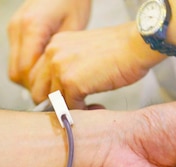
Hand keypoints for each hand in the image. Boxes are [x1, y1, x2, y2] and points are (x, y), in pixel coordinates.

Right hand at [7, 0, 91, 89]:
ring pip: (14, 69)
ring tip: (50, 80)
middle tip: (53, 91)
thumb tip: (53, 84)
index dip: (38, 87)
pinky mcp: (13, 30)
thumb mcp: (74, 29)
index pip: (25, 71)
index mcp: (32, 27)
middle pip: (16, 73)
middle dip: (33, 86)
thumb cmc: (73, 1)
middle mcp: (17, 28)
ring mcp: (13, 28)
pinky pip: (16, 58)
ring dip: (29, 78)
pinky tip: (44, 67)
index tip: (54, 96)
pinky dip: (27, 67)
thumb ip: (60, 56)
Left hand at [26, 22, 163, 108]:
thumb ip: (67, 69)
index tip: (62, 101)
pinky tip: (96, 105)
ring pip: (53, 102)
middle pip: (38, 92)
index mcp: (54, 46)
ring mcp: (59, 68)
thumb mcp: (83, 55)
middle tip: (71, 109)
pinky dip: (82, 112)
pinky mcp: (71, 82)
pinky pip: (69, 108)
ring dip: (68, 109)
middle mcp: (52, 54)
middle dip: (54, 104)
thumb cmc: (119, 51)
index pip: (38, 78)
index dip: (49, 93)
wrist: (137, 45)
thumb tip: (59, 95)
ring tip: (86, 107)